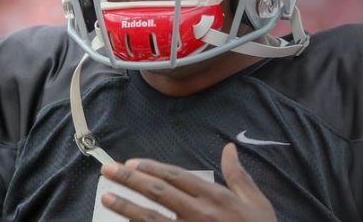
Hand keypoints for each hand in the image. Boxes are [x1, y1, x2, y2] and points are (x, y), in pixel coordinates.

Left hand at [100, 143, 275, 221]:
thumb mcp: (257, 203)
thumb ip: (239, 176)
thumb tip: (230, 148)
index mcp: (216, 198)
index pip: (177, 177)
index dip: (152, 168)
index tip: (132, 161)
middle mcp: (199, 214)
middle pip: (158, 193)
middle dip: (130, 179)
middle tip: (107, 170)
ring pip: (151, 219)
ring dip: (126, 207)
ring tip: (105, 197)